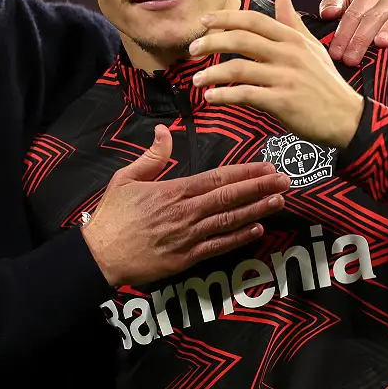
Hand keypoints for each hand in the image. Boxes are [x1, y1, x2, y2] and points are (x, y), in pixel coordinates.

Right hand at [82, 125, 289, 286]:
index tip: (265, 166)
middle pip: (230, 198)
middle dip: (259, 188)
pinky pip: (219, 246)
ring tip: (279, 201)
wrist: (101, 256)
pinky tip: (257, 229)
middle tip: (285, 180)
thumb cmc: (112, 216)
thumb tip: (165, 130)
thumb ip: (152, 156)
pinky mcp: (187, 258)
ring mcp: (189, 237)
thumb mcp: (125, 178)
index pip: (217, 179)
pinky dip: (239, 238)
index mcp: (173, 192)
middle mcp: (186, 213)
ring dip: (257, 210)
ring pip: (230, 221)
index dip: (244, 172)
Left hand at [190, 0, 364, 148]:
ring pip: (238, 68)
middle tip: (192, 49)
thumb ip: (293, 22)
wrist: (347, 118)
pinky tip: (210, 97)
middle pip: (240, 39)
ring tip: (197, 79)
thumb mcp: (312, 48)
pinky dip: (224, 95)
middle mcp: (288, 54)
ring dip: (212, 73)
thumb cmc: (326, 83)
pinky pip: (246, 94)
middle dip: (211, 42)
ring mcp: (285, 77)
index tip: (204, 21)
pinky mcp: (282, 101)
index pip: (253, 20)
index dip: (226, 18)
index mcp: (292, 39)